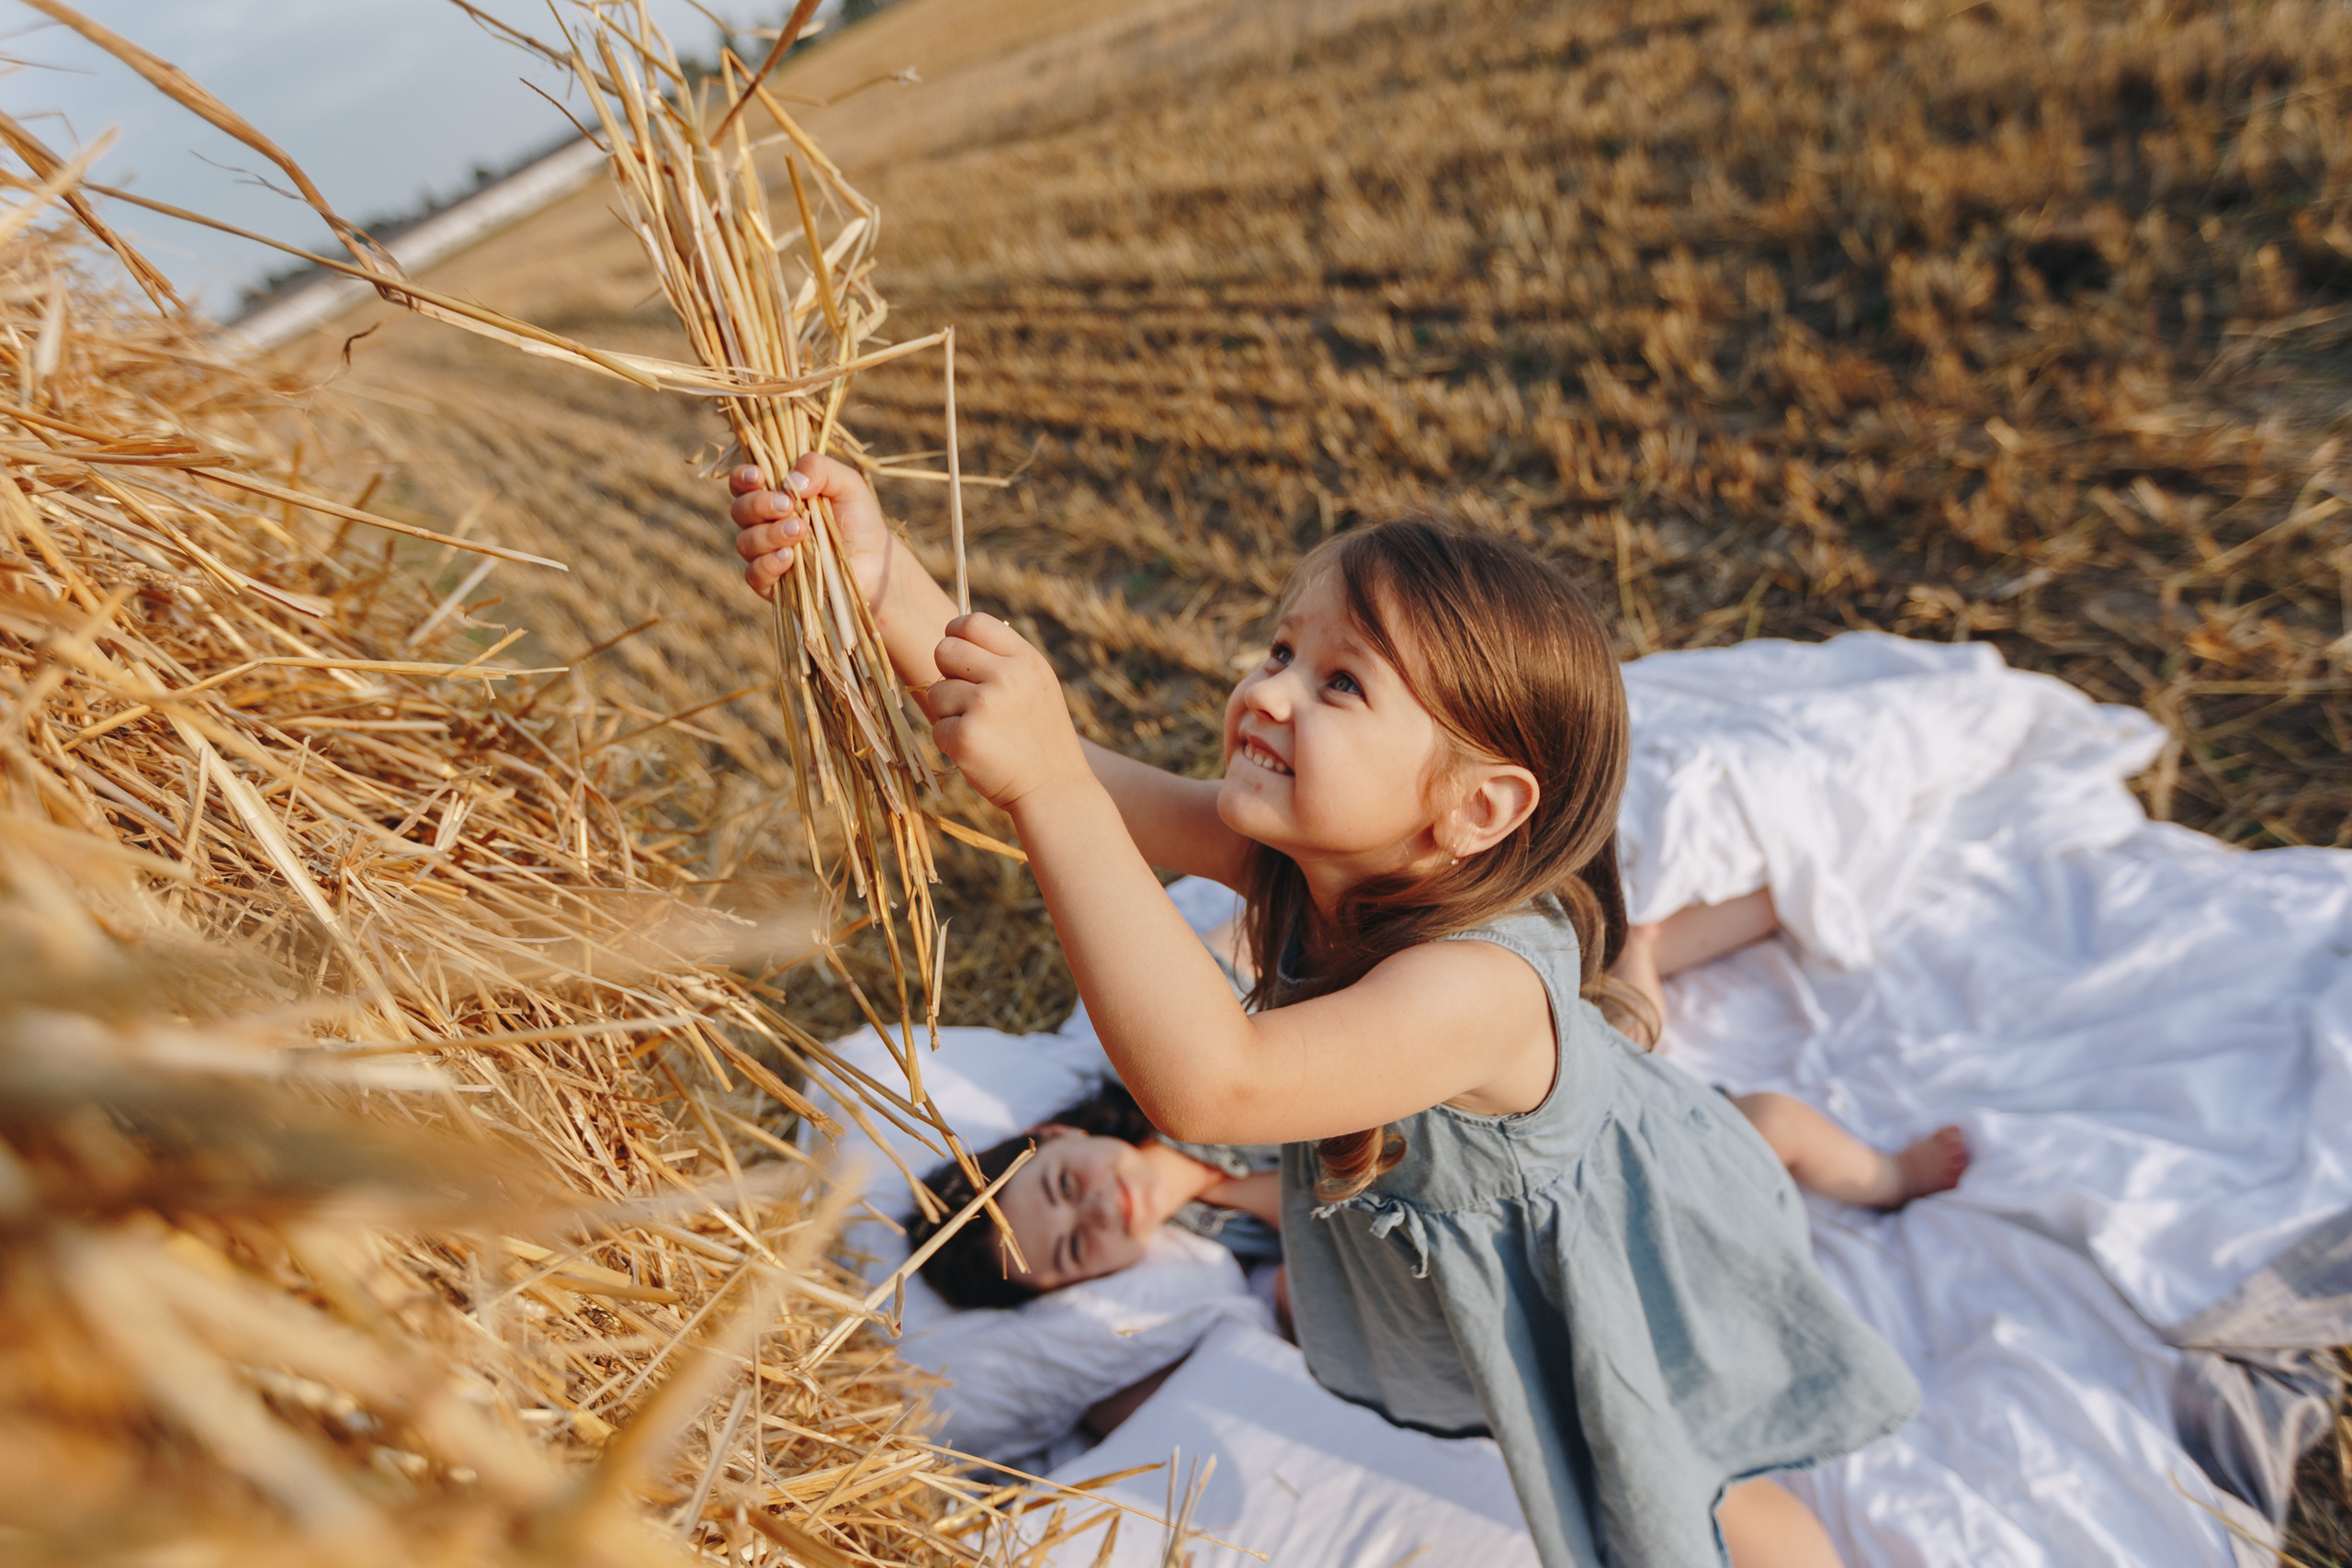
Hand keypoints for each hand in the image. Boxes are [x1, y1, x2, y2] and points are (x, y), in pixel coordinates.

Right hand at [728, 453, 891, 603]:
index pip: (743, 482)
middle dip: (759, 505)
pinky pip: (754, 575)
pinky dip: (768, 564)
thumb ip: (820, 469)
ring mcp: (765, 554)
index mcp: (775, 494)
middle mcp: (764, 523)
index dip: (742, 477)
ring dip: (769, 535)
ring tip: (800, 531)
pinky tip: (789, 558)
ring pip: (745, 542)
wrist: (876, 562)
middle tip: (788, 506)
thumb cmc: (859, 518)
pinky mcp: (772, 583)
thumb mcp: (847, 484)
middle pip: (739, 511)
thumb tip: (790, 481)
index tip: (758, 476)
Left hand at [926, 613, 1088, 809]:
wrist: (1055, 789)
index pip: (973, 622)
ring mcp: (984, 706)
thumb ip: (1003, 659)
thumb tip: (955, 635)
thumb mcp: (1035, 685)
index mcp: (1025, 660)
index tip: (957, 654)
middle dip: (948, 673)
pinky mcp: (965, 736)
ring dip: (950, 713)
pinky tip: (979, 752)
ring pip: (936, 692)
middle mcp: (1007, 676)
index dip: (955, 633)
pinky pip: (937, 728)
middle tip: (968, 699)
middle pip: (944, 650)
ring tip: (983, 731)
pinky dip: (950, 743)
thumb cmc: (1040, 737)